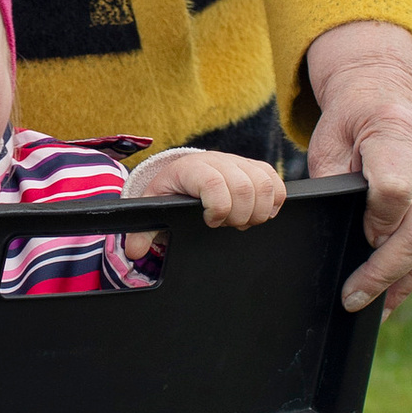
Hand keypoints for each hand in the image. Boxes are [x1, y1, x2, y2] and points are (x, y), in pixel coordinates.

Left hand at [128, 148, 285, 228]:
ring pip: (265, 185)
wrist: (184, 172)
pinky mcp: (257, 167)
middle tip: (228, 225)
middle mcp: (218, 161)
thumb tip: (135, 251)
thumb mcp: (154, 209)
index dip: (218, 208)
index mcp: (191, 169)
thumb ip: (144, 231)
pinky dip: (273, 202)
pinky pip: (277, 183)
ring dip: (258, 211)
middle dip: (239, 215)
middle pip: (244, 187)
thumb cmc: (171, 192)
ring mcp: (240, 162)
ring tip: (241, 221)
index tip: (210, 222)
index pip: (214, 183)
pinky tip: (256, 213)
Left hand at [304, 22, 411, 309]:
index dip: (376, 221)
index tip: (360, 237)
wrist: (393, 94)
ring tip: (367, 305)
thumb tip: (333, 233)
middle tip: (352, 298)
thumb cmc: (353, 119)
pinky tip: (389, 294)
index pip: (395, 190)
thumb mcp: (329, 140)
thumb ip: (333, 183)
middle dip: (385, 271)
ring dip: (400, 281)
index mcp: (400, 138)